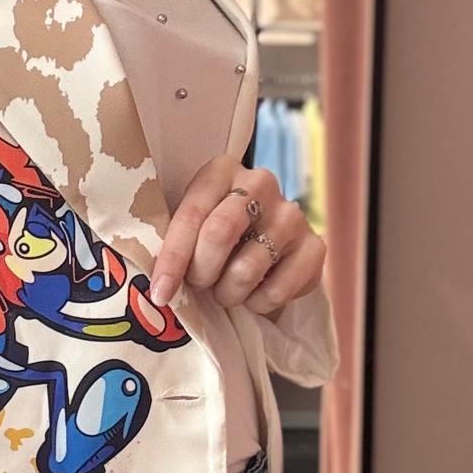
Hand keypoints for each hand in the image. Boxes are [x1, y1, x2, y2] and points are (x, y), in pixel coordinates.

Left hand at [148, 157, 324, 320]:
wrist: (265, 244)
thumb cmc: (213, 235)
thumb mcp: (190, 227)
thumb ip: (173, 242)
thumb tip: (157, 286)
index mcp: (221, 170)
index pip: (192, 214)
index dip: (173, 258)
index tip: (160, 293)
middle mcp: (261, 183)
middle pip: (220, 233)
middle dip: (200, 272)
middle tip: (199, 285)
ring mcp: (292, 214)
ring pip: (247, 268)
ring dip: (228, 293)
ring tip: (226, 290)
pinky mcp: (316, 246)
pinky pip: (279, 289)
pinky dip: (259, 303)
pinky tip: (254, 294)